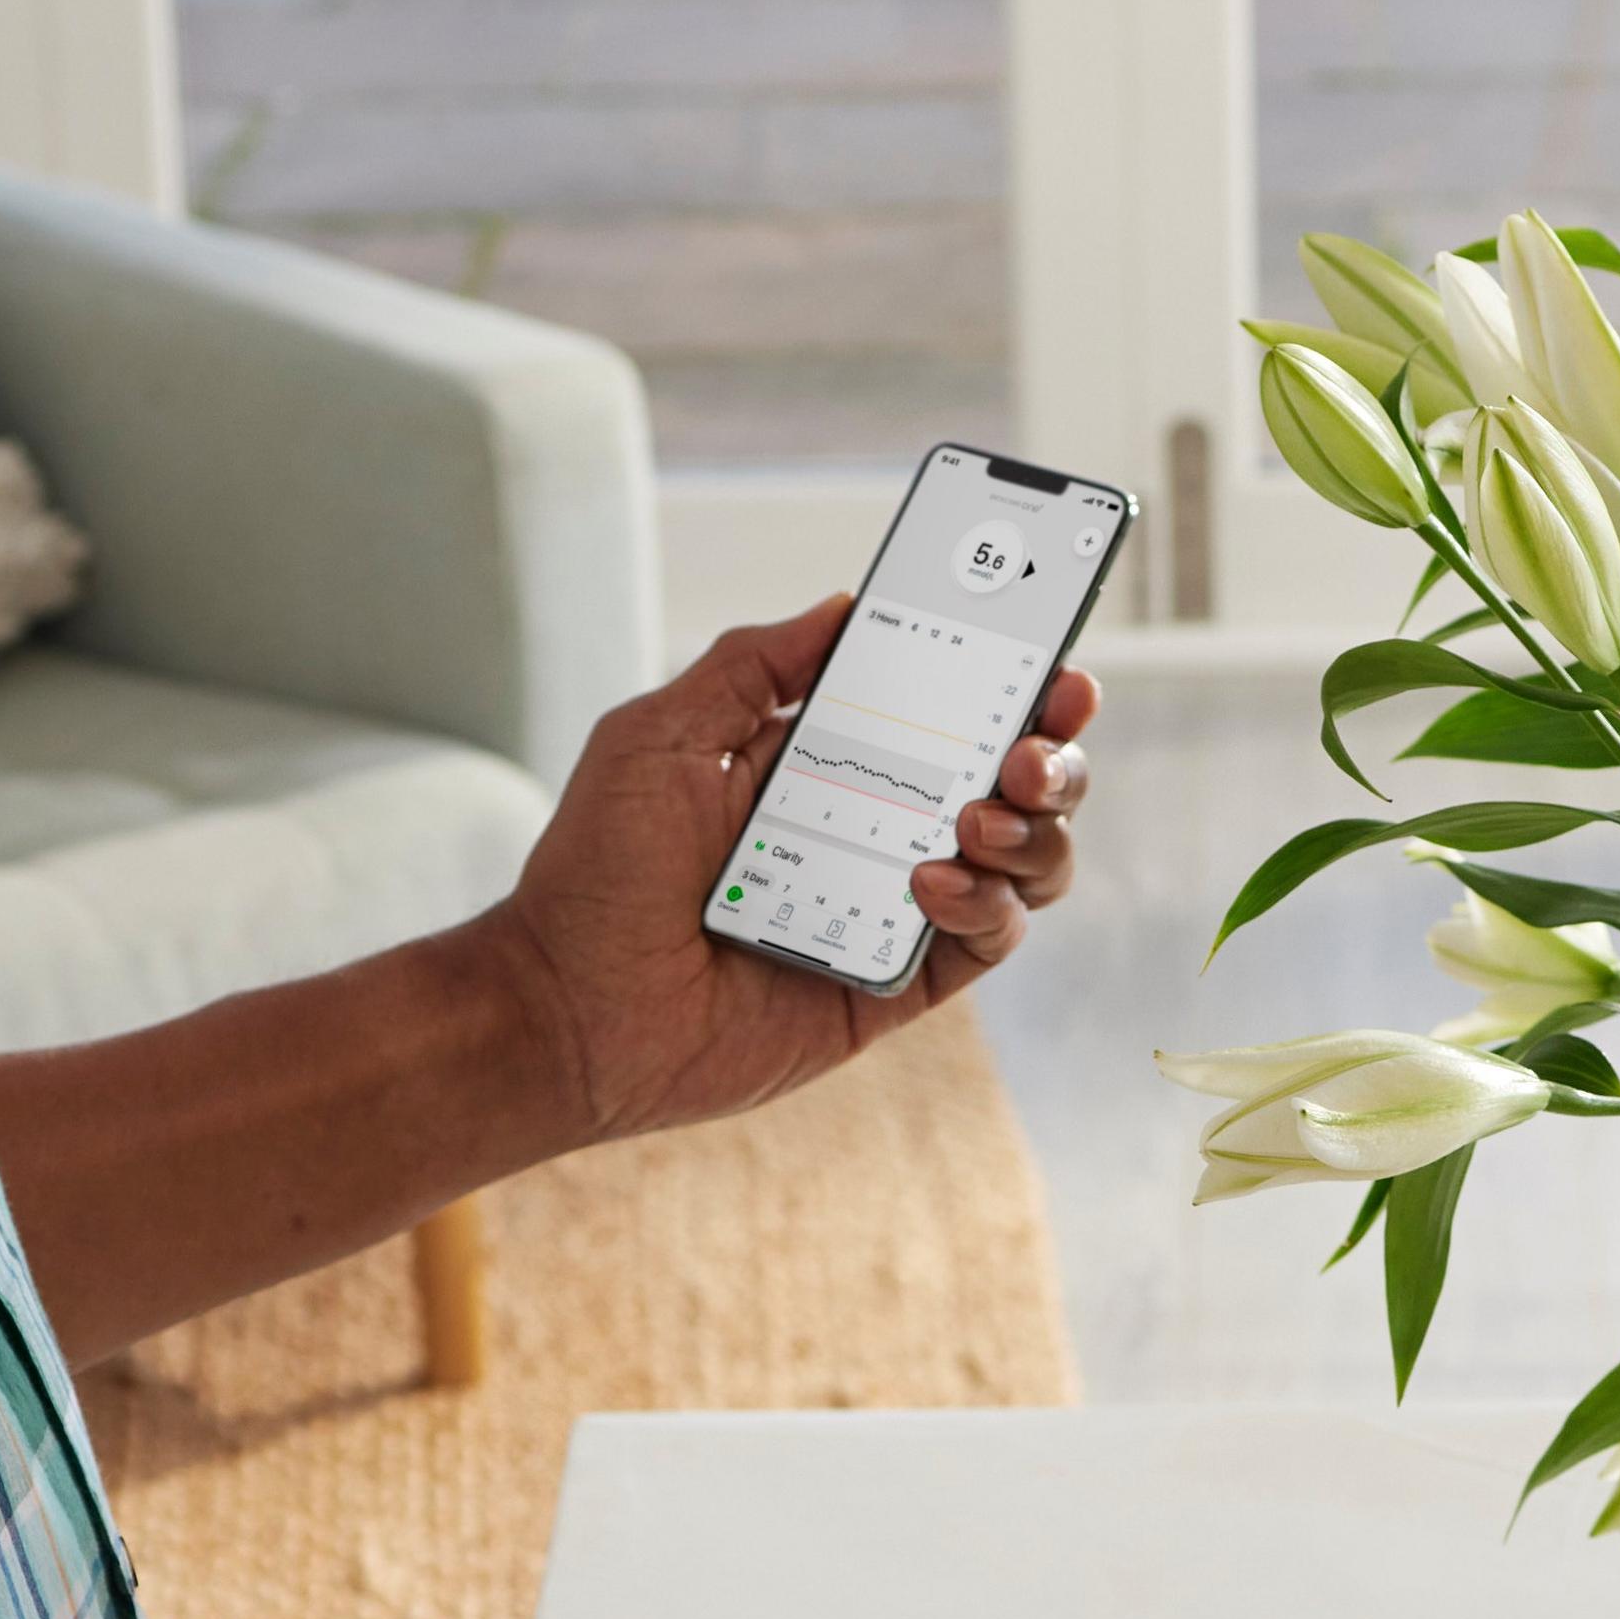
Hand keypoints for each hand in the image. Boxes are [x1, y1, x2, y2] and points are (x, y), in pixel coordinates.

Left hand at [487, 600, 1092, 1142]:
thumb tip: (841, 609)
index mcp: (827, 760)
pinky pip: (986, 940)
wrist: (568, 1009)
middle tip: (1032, 741)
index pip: (945, 709)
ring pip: (1026, 860)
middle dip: (1051, 751)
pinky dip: (984, 905)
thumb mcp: (658, 736)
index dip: (1012, 681)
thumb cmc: (597, 874)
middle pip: (1014, 780)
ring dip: (1034, 827)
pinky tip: (930, 885)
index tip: (1051, 656)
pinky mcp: (898, 986)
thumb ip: (750, 666)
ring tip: (979, 817)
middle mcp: (878, 828)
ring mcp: (895, 908)